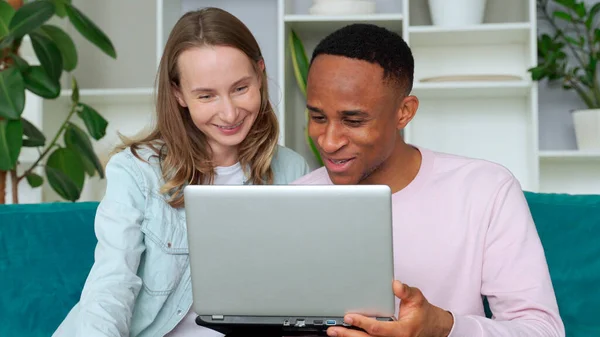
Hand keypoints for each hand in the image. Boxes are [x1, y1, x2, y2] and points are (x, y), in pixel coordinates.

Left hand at [326, 280, 453, 336]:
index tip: (349, 316)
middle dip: (349, 335)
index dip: (362, 323)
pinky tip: (347, 335)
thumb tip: (396, 284)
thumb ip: (406, 291)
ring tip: (334, 332)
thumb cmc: (423, 314)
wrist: (433, 327)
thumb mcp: (417, 298)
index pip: (378, 329)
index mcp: (402, 331)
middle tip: (334, 329)